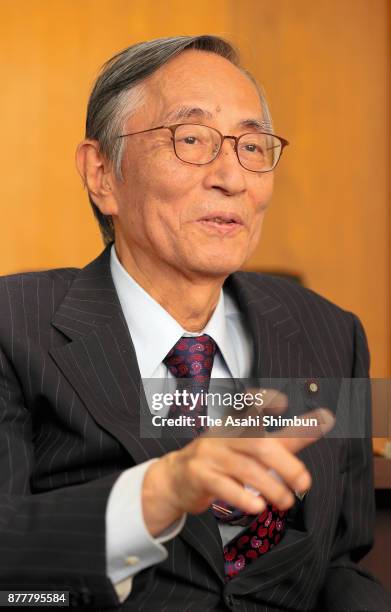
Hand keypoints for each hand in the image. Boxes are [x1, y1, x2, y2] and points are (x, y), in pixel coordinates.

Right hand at [142, 402, 334, 536]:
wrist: (176, 478)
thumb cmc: (221, 459)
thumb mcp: (251, 446)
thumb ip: (288, 438)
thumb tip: (324, 419)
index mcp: (238, 424)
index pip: (252, 409)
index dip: (264, 404)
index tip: (280, 403)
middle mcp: (224, 435)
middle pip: (258, 445)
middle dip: (285, 465)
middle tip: (304, 484)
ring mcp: (210, 454)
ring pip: (245, 468)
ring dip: (270, 487)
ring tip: (285, 502)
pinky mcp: (200, 476)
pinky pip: (223, 486)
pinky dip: (243, 497)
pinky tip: (258, 506)